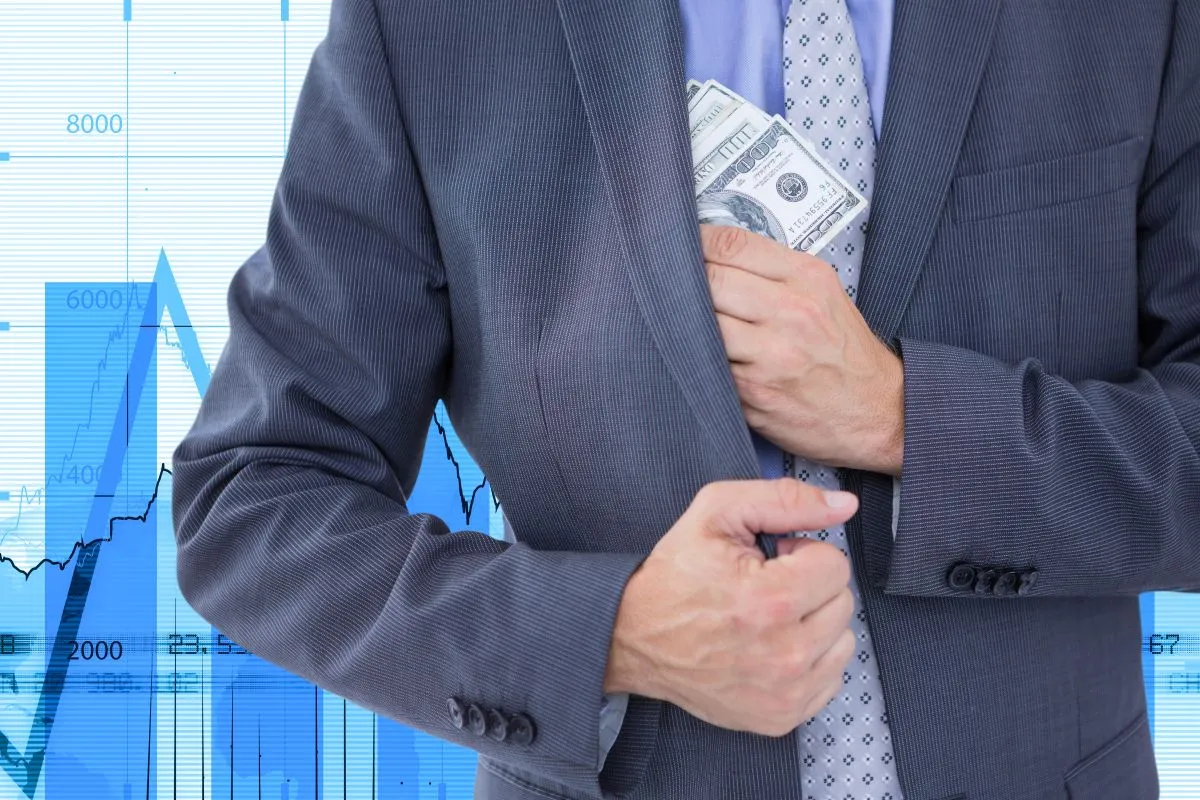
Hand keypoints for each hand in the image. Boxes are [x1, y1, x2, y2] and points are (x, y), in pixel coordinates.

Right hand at [604, 479, 858, 736]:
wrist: (633, 637)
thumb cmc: (675, 574)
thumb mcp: (717, 513)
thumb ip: (785, 500)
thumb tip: (844, 504)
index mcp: (773, 601)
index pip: (835, 565)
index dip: (800, 553)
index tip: (771, 560)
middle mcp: (785, 654)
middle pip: (842, 603)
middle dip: (810, 587)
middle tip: (766, 586)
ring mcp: (785, 692)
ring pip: (842, 641)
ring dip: (814, 624)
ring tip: (770, 618)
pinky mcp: (781, 717)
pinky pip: (830, 678)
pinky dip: (809, 660)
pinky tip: (772, 647)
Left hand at [700, 224, 904, 474]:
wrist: (878, 412)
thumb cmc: (845, 354)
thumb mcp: (824, 294)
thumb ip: (775, 272)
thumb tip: (715, 257)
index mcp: (806, 279)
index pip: (732, 245)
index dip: (694, 242)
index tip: (679, 246)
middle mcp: (790, 313)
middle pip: (709, 280)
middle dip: (679, 281)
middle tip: (666, 284)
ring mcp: (769, 355)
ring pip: (700, 324)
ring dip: (680, 322)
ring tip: (675, 320)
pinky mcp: (752, 393)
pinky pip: (704, 365)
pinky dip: (692, 356)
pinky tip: (690, 353)